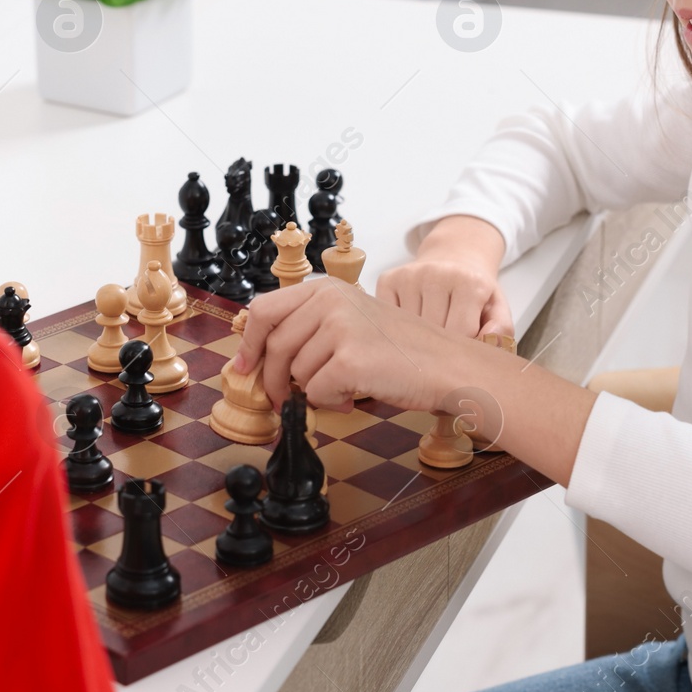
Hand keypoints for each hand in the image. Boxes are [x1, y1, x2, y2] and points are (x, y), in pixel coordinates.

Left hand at [231, 277, 472, 412]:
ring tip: (343, 390)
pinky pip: (316, 393)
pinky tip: (353, 397)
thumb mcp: (352, 321)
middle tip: (285, 400)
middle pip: (276, 348)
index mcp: (327, 289)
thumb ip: (312, 329)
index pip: (265, 310)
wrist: (447, 365)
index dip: (250, 343)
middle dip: (276, 381)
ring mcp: (340, 328)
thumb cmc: (402, 350)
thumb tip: (263, 359)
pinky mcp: (349, 359)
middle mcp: (330, 301)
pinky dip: (331, 403)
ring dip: (314, 392)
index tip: (244, 366)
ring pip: (296, 373)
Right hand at [376, 258, 512, 338]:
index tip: (463, 346)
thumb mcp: (497, 307)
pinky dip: (399, 325)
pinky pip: (389, 319)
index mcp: (470, 282)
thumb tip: (488, 342)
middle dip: (440, 344)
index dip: (461, 347)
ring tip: (431, 325)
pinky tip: (413, 316)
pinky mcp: (388, 279)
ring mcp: (409, 275)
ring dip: (419, 335)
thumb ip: (501, 330)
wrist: (454, 256)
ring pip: (409, 329)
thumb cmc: (474, 290)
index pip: (460, 333)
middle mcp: (437, 274)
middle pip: (432, 332)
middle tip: (447, 339)